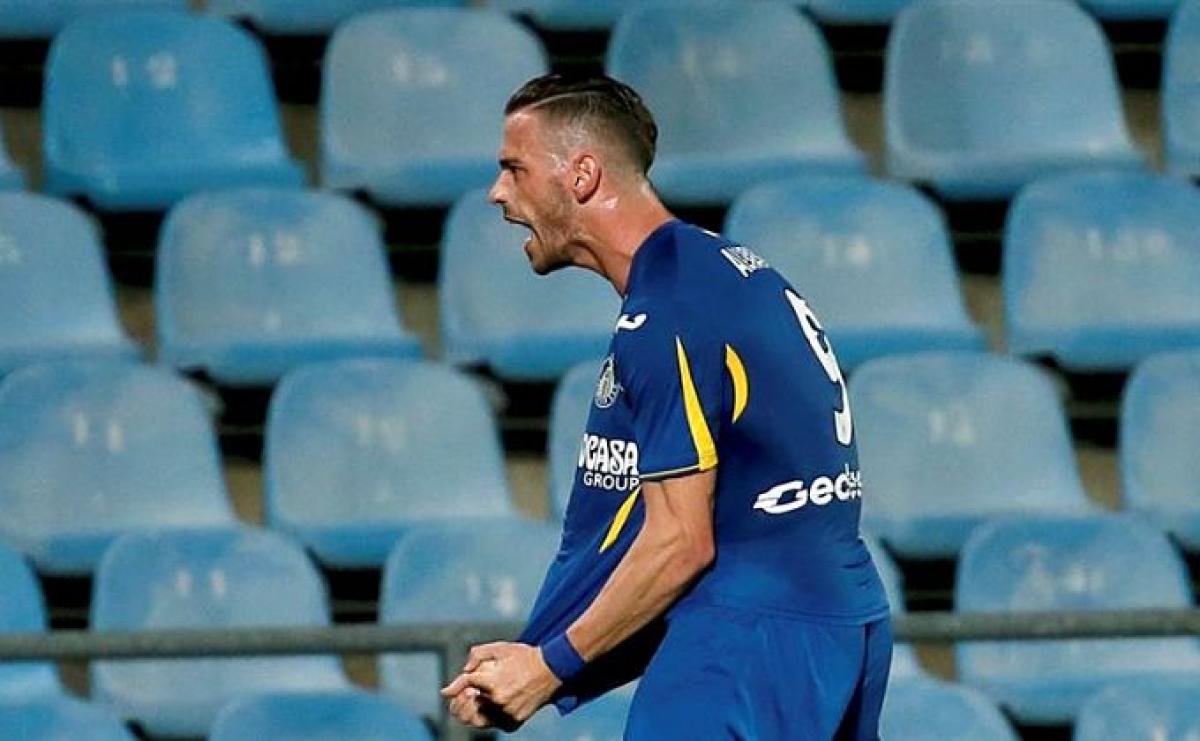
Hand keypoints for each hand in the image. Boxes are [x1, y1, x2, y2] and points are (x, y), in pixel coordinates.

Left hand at [441, 641, 561, 724]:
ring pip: (476, 720)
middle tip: (462, 696)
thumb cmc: (524, 657)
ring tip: (473, 703)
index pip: (463, 686)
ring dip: (470, 713)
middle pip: (465, 709)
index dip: (452, 688)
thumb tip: (464, 671)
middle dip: (459, 702)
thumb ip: (477, 655)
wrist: (551, 670)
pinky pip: (492, 725)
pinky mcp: (514, 722)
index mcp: (491, 681)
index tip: (445, 692)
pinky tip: (487, 708)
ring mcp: (506, 713)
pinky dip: (486, 718)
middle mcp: (497, 700)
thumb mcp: (500, 647)